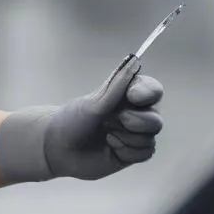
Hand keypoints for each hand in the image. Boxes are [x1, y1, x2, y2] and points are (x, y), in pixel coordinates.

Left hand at [44, 56, 163, 178]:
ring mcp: (135, 135)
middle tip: (111, 122)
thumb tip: (134, 60)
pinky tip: (111, 149)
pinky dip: (126, 152)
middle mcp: (135, 114)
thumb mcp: (93, 103)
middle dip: (135, 122)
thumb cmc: (72, 122)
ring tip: (106, 136)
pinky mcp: (133, 153)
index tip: (133, 96)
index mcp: (127, 96)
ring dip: (126, 139)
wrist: (58, 149)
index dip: (148, 93)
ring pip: (150, 138)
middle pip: (156, 119)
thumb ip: (116, 85)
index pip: (152, 90)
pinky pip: (145, 153)